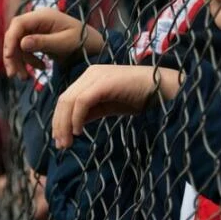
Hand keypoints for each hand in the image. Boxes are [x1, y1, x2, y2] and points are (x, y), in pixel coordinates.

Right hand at [3, 8, 103, 78]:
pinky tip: (40, 68)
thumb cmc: (83, 41)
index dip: (10, 40)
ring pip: (18, 44)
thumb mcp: (64, 43)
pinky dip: (28, 60)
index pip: (18, 24)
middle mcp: (37, 19)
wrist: (94, 45)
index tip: (9, 57)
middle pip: (15, 34)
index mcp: (44, 16)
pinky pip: (26, 48)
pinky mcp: (38, 38)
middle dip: (12, 55)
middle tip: (13, 74)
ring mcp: (37, 28)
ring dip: (19, 61)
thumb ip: (43, 42)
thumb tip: (22, 43)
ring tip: (25, 77)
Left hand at [51, 64, 181, 147]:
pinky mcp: (103, 83)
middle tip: (60, 145)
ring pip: (69, 101)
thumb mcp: (109, 106)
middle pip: (64, 100)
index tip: (60, 140)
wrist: (161, 88)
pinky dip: (77, 118)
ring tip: (67, 142)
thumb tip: (73, 126)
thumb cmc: (139, 97)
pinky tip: (79, 131)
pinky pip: (82, 101)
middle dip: (59, 124)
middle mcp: (90, 74)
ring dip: (65, 124)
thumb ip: (91, 112)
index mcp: (90, 78)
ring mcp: (96, 76)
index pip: (66, 99)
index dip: (59, 120)